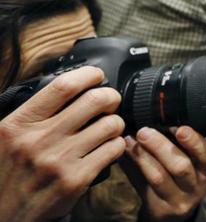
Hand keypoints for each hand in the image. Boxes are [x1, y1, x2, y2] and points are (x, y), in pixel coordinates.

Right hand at [0, 67, 125, 221]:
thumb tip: (71, 87)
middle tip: (109, 102)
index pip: (63, 86)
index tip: (96, 75)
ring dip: (116, 123)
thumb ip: (33, 113)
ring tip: (108, 128)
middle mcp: (39, 140)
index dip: (88, 75)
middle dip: (110, 97)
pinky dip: (117, 145)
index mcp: (19, 124)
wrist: (3, 216)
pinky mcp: (76, 180)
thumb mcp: (7, 137)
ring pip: (111, 124)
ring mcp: (59, 161)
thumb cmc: (8, 173)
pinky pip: (114, 149)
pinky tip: (107, 147)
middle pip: (95, 100)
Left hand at [122, 126, 205, 221]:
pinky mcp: (161, 209)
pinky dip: (134, 167)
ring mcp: (180, 199)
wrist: (172, 208)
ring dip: (142, 156)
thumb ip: (179, 141)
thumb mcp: (189, 159)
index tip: (180, 128)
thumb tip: (158, 113)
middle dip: (161, 146)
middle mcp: (198, 185)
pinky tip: (126, 154)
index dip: (194, 141)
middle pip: (181, 165)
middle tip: (144, 132)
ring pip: (159, 177)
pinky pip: (144, 186)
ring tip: (130, 141)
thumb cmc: (180, 175)